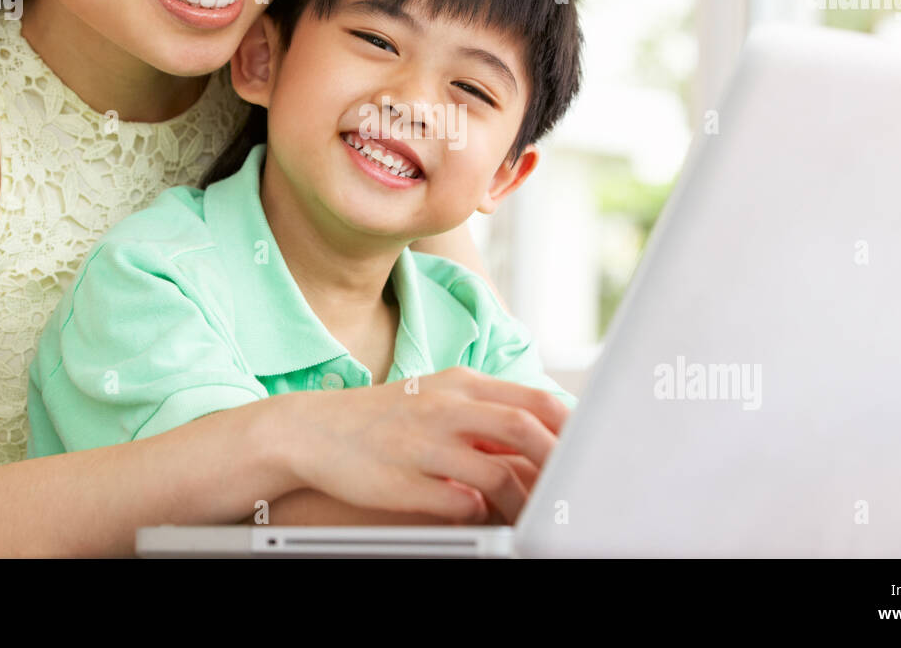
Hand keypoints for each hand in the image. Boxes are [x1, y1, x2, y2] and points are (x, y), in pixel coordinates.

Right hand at [279, 366, 568, 523]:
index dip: (569, 428)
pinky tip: (477, 515)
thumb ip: (488, 412)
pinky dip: (477, 512)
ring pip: (496, 472)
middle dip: (556, 462)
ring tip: (525, 514)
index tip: (587, 453)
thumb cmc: (388, 418)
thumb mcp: (439, 398)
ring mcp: (423, 444)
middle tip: (568, 490)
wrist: (314, 429)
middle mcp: (445, 407)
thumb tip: (547, 434)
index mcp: (461, 384)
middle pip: (524, 428)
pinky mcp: (401, 481)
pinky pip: (457, 503)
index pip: (534, 399)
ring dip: (521, 499)